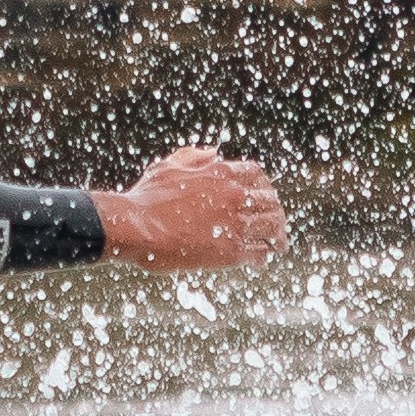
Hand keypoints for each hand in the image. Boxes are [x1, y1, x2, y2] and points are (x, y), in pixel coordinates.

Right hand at [94, 145, 287, 272]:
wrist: (136, 227)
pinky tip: (259, 262)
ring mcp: (235, 224)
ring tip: (278, 244)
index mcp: (221, 173)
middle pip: (270, 201)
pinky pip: (258, 253)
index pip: (257, 174)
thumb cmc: (146, 197)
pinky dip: (262, 257)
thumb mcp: (168, 166)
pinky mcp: (230, 251)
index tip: (266, 196)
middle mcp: (234, 195)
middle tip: (276, 223)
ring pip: (271, 227)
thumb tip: (213, 152)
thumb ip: (193, 156)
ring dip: (277, 235)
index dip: (265, 186)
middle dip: (275, 211)